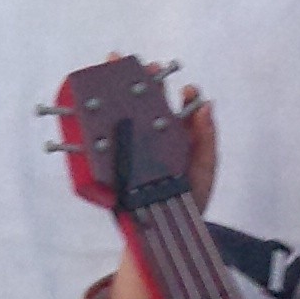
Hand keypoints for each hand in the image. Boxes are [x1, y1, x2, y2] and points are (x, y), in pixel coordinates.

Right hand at [101, 85, 217, 298]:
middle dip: (143, 81)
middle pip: (149, 104)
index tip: (184, 86)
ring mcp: (134, 150)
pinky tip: (92, 107)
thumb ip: (207, 139)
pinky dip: (96, 121)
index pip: (180, 108)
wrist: (164, 234)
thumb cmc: (188, 201)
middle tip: (140, 64)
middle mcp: (156, 140)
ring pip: (125, 116)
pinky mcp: (115, 163)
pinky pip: (104, 139)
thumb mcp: (204, 169)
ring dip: (117, 93)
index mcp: (179, 139)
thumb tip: (206, 105)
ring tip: (114, 73)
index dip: (182, 93)